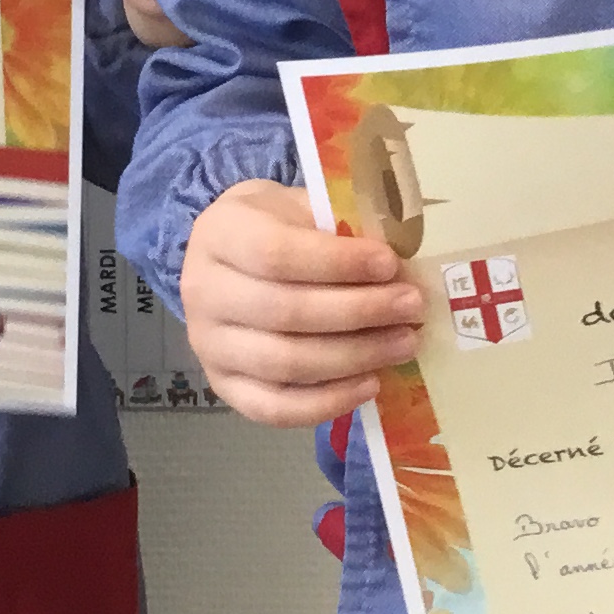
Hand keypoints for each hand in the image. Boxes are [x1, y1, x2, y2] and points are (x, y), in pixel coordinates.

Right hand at [179, 181, 426, 426]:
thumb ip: (341, 228)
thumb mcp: (302, 206)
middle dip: (359, 312)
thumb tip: (399, 269)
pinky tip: (371, 384)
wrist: (231, 257)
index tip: (390, 264)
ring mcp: (208, 345)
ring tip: (403, 343)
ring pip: (285, 364)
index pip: (276, 254)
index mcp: (219, 235)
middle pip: (285, 313)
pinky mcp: (223, 386)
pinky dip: (328, 401)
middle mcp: (202, 292)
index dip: (338, 263)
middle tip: (411, 306)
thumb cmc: (278, 226)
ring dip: (355, 356)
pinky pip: (275, 408)